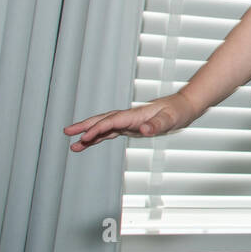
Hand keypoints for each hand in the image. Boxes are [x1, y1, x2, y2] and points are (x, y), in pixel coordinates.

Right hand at [64, 93, 199, 151]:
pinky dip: (100, 136)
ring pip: (104, 126)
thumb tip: (144, 131)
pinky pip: (111, 131)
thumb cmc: (178, 111)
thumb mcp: (171, 119)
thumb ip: (157, 124)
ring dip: (89, 134)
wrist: (184, 106)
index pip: (112, 122)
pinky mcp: (131, 126)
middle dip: (85, 126)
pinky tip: (91, 142)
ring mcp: (129, 122)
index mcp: (135, 115)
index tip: (84, 137)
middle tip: (66, 132)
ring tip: (73, 145)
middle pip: (102, 120)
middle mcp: (129, 117)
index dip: (98, 129)